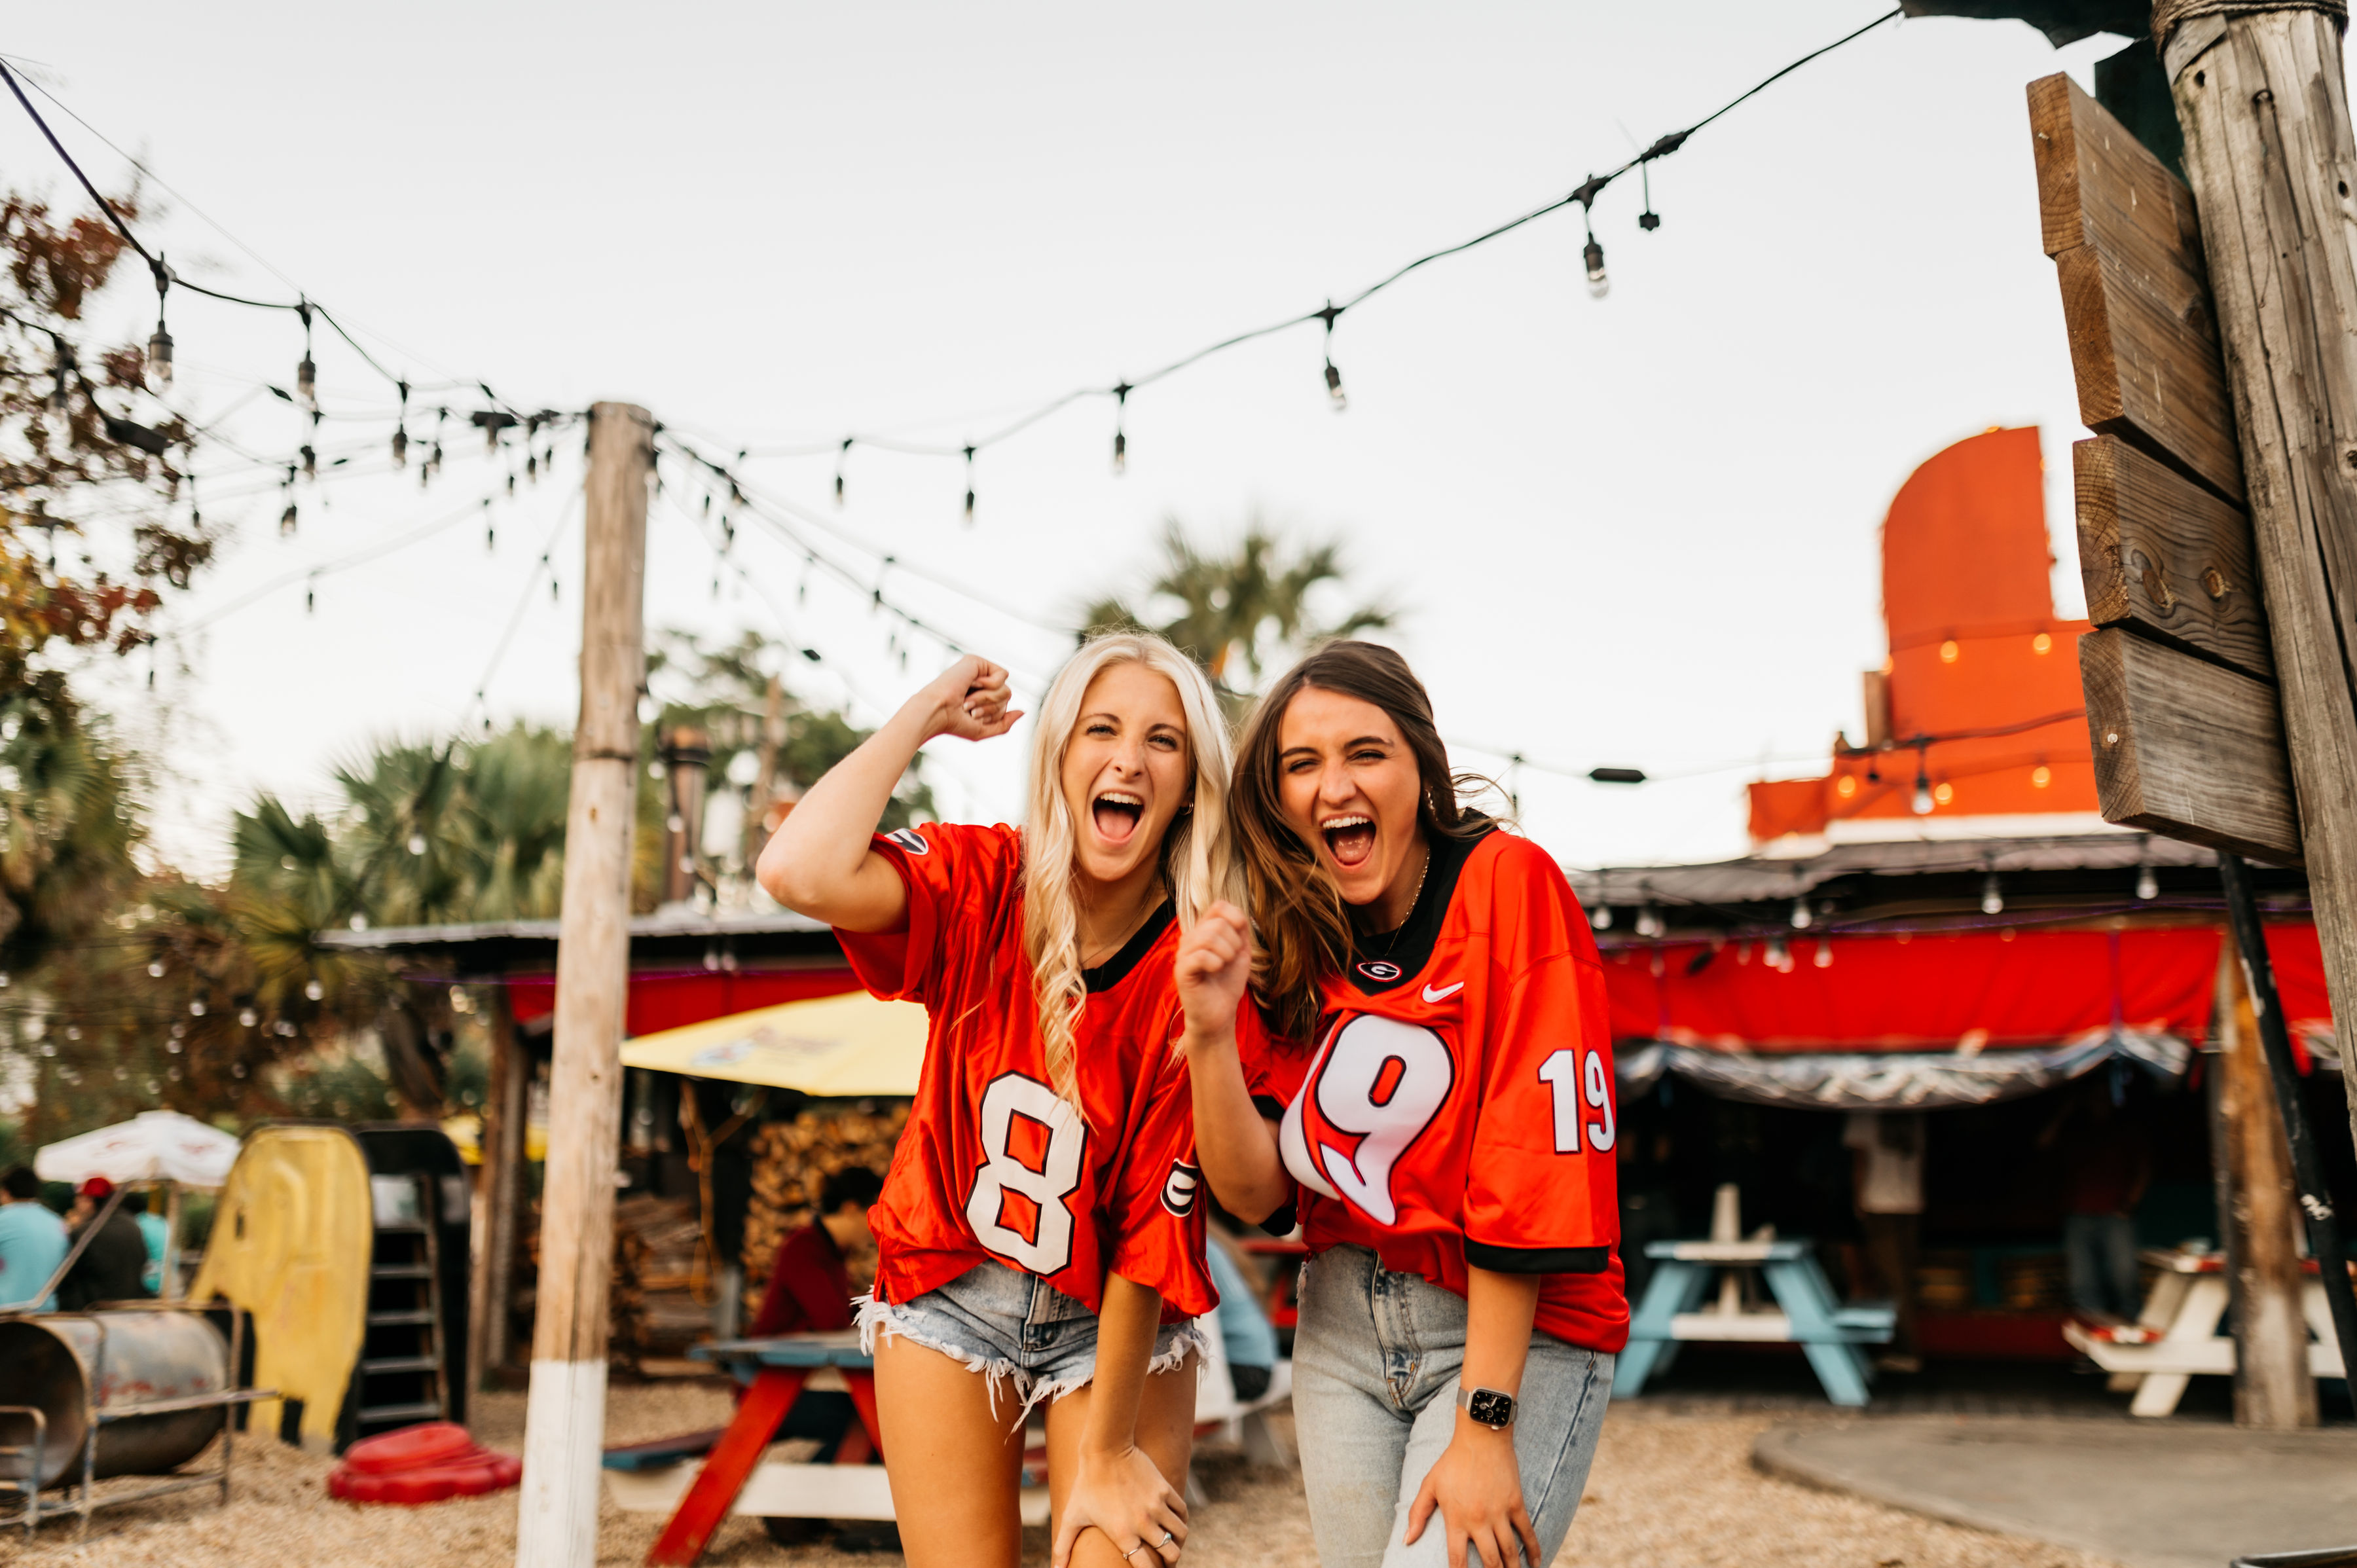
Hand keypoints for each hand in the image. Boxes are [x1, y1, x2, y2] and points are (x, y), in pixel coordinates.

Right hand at [908, 655, 1021, 742]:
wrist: (936, 712)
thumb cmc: (954, 723)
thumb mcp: (983, 729)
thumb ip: (1005, 723)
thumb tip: (1023, 711)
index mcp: (979, 696)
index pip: (1004, 705)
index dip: (993, 716)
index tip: (971, 716)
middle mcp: (979, 682)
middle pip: (1007, 696)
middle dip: (992, 709)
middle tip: (968, 708)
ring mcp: (978, 671)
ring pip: (1007, 689)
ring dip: (988, 700)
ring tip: (967, 700)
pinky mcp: (976, 662)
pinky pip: (1002, 675)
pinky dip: (990, 686)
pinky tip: (973, 685)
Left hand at [1052, 1443, 1186, 1567]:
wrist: (1105, 1450)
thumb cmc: (1085, 1484)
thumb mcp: (1071, 1517)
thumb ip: (1062, 1547)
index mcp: (1123, 1535)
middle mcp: (1143, 1524)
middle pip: (1171, 1554)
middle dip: (1170, 1563)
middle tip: (1166, 1563)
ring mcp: (1156, 1506)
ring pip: (1181, 1534)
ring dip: (1178, 1542)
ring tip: (1172, 1544)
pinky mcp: (1164, 1490)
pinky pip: (1182, 1512)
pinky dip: (1181, 1521)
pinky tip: (1174, 1523)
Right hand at [1175, 901, 1251, 1045]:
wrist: (1219, 1014)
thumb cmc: (1227, 984)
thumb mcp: (1240, 953)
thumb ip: (1240, 931)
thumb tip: (1240, 914)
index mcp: (1203, 931)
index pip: (1218, 906)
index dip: (1235, 916)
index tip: (1241, 935)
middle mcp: (1190, 939)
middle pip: (1217, 923)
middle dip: (1234, 942)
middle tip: (1231, 959)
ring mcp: (1183, 954)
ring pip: (1208, 937)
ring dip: (1227, 953)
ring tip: (1224, 965)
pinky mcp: (1182, 971)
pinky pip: (1201, 955)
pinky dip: (1216, 963)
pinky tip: (1216, 971)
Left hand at [1404, 1422, 1538, 1567]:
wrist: (1480, 1436)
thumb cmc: (1452, 1461)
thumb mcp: (1429, 1485)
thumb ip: (1417, 1514)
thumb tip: (1406, 1541)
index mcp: (1456, 1519)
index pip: (1457, 1560)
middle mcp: (1479, 1520)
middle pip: (1490, 1561)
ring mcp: (1500, 1513)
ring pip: (1509, 1552)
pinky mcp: (1516, 1503)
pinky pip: (1527, 1532)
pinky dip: (1534, 1551)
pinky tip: (1536, 1564)